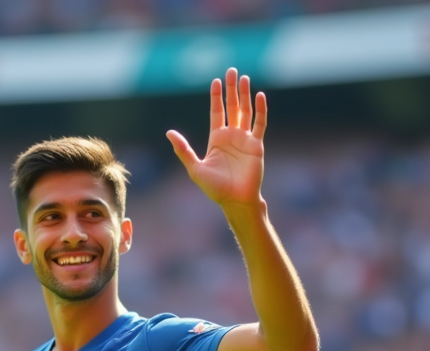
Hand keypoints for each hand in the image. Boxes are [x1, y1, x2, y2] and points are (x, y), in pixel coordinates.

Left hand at [166, 67, 266, 210]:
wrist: (235, 200)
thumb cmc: (215, 188)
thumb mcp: (195, 168)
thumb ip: (183, 149)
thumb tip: (168, 132)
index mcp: (216, 139)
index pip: (216, 112)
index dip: (216, 96)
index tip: (216, 80)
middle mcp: (231, 136)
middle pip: (232, 107)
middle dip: (231, 89)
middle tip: (232, 71)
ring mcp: (245, 139)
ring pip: (245, 111)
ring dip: (245, 95)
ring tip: (244, 78)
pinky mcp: (257, 145)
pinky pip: (260, 124)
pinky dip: (260, 110)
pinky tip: (259, 96)